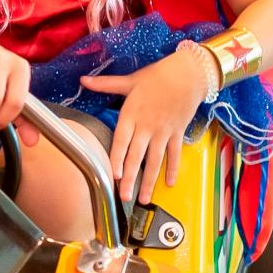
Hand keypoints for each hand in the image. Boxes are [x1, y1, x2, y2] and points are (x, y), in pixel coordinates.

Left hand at [101, 49, 211, 204]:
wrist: (189, 74)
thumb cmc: (157, 76)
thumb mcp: (130, 80)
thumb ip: (106, 84)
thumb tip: (83, 80)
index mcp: (132, 114)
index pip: (122, 140)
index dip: (118, 158)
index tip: (114, 175)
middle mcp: (147, 126)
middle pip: (137, 156)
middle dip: (130, 178)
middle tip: (124, 197)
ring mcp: (164, 132)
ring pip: (155, 160)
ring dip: (150, 181)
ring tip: (143, 198)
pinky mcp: (177, 133)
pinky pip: (175, 154)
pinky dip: (173, 169)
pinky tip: (169, 184)